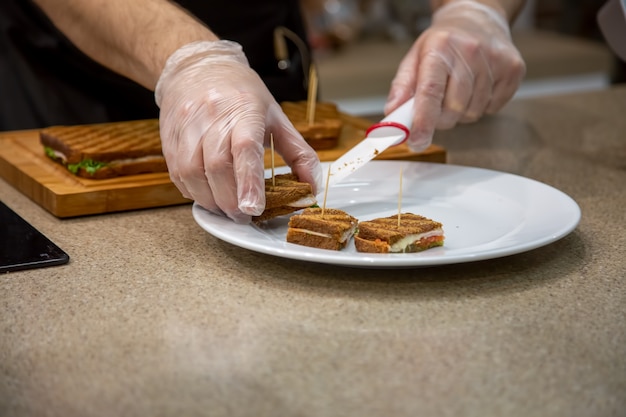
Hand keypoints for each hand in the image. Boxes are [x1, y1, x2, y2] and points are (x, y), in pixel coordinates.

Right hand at [155, 40, 322, 223]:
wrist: (199, 67)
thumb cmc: (242, 95)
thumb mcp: (277, 118)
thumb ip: (299, 154)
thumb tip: (312, 189)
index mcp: (244, 111)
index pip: (245, 149)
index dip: (249, 182)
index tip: (254, 208)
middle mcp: (212, 117)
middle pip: (217, 168)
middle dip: (231, 201)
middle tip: (244, 216)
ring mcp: (187, 127)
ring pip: (193, 174)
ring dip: (211, 201)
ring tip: (227, 209)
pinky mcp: (170, 138)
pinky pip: (178, 174)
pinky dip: (194, 192)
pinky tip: (208, 195)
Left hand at [384, 0, 525, 151]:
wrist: (477, 19)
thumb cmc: (443, 44)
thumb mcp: (415, 58)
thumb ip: (401, 88)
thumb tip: (392, 114)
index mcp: (440, 47)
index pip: (430, 92)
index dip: (423, 121)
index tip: (416, 141)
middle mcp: (470, 51)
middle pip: (453, 109)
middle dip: (441, 118)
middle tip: (437, 106)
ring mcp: (495, 60)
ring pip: (473, 113)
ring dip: (461, 112)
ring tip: (458, 90)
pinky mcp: (514, 69)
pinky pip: (493, 108)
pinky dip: (481, 106)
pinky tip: (477, 88)